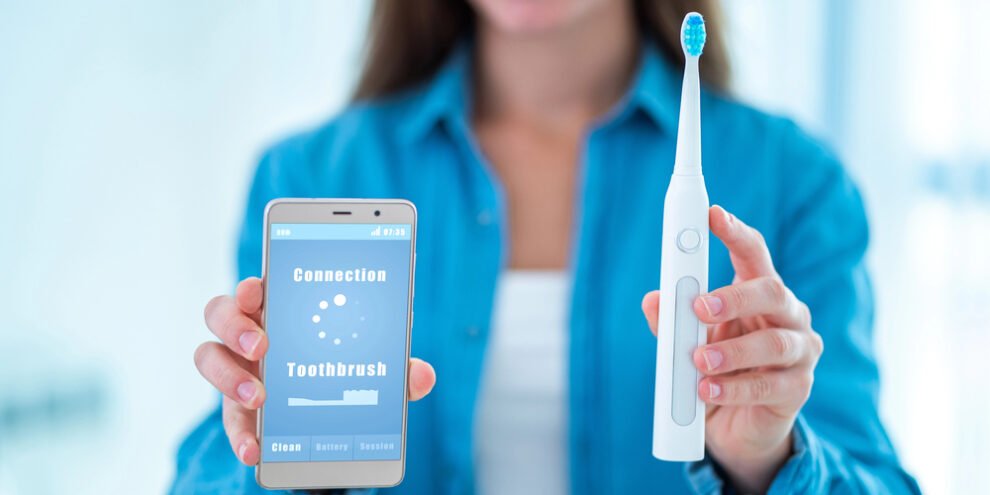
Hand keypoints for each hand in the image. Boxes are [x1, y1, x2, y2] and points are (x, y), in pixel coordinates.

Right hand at [194, 277, 436, 464]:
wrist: (333, 414)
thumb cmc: (349, 367)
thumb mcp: (377, 366)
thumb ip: (398, 369)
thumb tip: (423, 375)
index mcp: (284, 307)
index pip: (258, 285)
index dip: (253, 283)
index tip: (259, 288)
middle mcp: (252, 332)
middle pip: (220, 313)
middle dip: (235, 325)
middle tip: (262, 345)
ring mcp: (240, 369)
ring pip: (209, 357)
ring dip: (228, 375)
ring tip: (260, 397)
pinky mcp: (238, 409)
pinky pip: (228, 419)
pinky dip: (240, 436)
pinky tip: (256, 450)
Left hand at [642, 205, 822, 493]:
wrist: (735, 426)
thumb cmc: (716, 369)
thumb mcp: (688, 342)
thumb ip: (672, 322)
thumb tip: (652, 299)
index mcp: (758, 293)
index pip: (753, 253)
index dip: (734, 232)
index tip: (712, 214)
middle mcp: (787, 315)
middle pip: (772, 291)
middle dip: (734, 296)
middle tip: (699, 307)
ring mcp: (799, 351)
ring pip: (774, 342)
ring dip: (731, 351)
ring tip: (697, 361)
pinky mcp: (798, 389)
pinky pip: (770, 386)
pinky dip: (733, 388)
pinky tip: (707, 391)